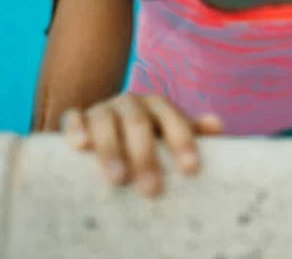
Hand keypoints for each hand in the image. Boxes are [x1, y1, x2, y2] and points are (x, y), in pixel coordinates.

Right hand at [60, 94, 222, 196]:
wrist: (107, 126)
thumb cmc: (147, 137)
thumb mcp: (168, 133)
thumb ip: (191, 131)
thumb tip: (218, 126)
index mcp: (157, 106)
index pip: (172, 118)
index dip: (182, 141)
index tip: (191, 169)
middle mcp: (130, 103)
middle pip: (138, 123)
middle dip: (146, 156)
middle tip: (152, 189)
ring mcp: (102, 108)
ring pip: (106, 121)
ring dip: (112, 149)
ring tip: (118, 180)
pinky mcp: (78, 117)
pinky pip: (74, 117)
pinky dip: (76, 129)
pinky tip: (80, 146)